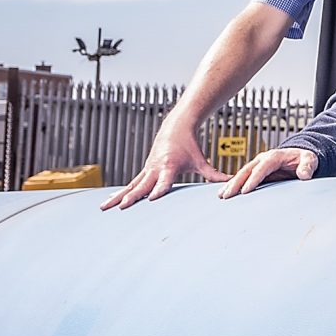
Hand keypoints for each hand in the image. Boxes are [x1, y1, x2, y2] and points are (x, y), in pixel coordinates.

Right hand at [102, 124, 227, 208]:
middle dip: (132, 197)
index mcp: (169, 166)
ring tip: (104, 208)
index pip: (163, 181)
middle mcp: (155, 168)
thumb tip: (231, 183)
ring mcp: (147, 169)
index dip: (158, 190)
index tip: (151, 199)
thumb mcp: (201, 161)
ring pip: (130, 185)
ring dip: (118, 197)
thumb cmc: (190, 146)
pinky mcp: (144, 171)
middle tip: (122, 208)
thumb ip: (214, 175)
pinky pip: (130, 184)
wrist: (176, 127)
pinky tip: (109, 203)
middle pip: (142, 185)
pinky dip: (119, 193)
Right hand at [217, 146, 316, 198]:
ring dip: (231, 185)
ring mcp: (258, 165)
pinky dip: (233, 185)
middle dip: (236, 183)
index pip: (262, 168)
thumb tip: (304, 174)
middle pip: (246, 170)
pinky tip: (225, 193)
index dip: (253, 179)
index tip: (245, 190)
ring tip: (222, 195)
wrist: (300, 157)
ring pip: (241, 174)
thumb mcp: (310, 160)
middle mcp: (263, 159)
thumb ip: (307, 166)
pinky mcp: (256, 172)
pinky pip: (243, 178)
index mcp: (274, 156)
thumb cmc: (305, 158)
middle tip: (227, 195)